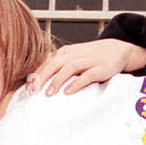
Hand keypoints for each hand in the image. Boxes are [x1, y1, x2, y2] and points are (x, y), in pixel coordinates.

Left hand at [26, 39, 145, 96]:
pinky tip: (68, 92)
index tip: (27, 88)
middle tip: (33, 92)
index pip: (47, 62)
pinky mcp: (100, 68)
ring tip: (48, 94)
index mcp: (66, 52)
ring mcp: (88, 61)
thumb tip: (35, 81)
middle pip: (55, 64)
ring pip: (69, 68)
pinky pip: (87, 76)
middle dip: (42, 78)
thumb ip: (56, 68)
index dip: (36, 75)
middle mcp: (75, 55)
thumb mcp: (72, 59)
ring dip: (57, 81)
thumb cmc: (91, 58)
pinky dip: (77, 83)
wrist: (118, 50)